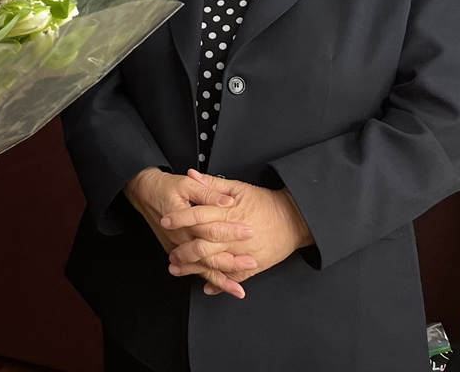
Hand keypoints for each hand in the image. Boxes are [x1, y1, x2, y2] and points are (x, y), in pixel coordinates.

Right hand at [122, 167, 252, 297]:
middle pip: (207, 255)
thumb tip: (227, 200)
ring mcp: (176, 247)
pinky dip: (209, 279)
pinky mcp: (175, 251)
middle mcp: (179, 237)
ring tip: (238, 287)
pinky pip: (194, 269)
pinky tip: (221, 286)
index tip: (249, 233)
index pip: (211, 229)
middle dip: (231, 262)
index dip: (231, 232)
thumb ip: (208, 192)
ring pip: (200, 268)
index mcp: (183, 220)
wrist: (143, 192)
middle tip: (252, 263)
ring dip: (221, 279)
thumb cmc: (163, 187)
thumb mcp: (186, 183)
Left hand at [162, 170, 312, 296]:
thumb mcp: (238, 187)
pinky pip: (232, 277)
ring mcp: (243, 253)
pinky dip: (219, 283)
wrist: (293, 219)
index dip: (179, 219)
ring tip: (178, 268)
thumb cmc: (265, 202)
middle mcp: (234, 236)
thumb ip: (211, 184)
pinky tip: (205, 285)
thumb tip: (190, 175)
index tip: (165, 221)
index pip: (198, 216)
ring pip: (213, 264)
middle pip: (202, 245)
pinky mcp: (253, 266)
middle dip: (182, 251)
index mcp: (228, 214)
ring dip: (194, 268)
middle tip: (170, 254)